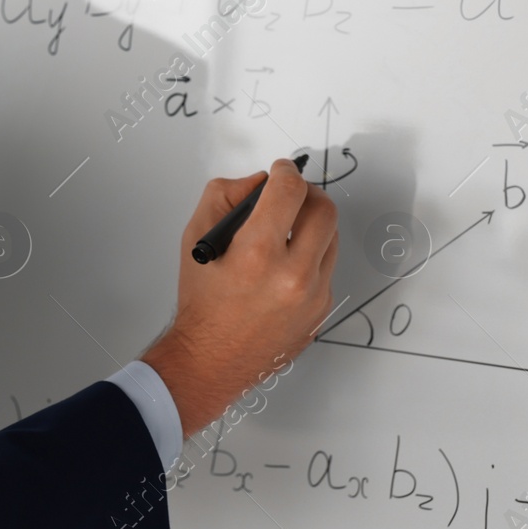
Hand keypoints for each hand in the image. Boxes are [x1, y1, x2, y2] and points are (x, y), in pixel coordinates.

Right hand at [140, 159, 338, 438]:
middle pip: (325, 210)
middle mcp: (292, 275)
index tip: (281, 170)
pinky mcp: (322, 310)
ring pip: (332, 238)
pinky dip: (310, 255)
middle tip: (291, 193)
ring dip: (312, 224)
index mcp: (257, 253)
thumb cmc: (202, 301)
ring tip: (287, 229)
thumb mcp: (196, 237)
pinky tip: (285, 263)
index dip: (286, 171)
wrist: (211, 358)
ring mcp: (313, 296)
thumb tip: (258, 183)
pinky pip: (327, 267)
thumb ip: (225, 196)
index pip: (289, 190)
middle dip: (308, 192)